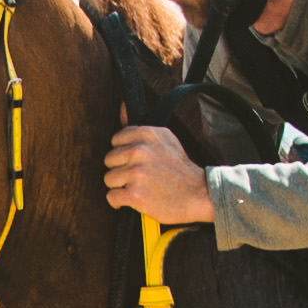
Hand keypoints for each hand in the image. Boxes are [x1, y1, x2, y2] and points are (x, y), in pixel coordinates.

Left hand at [99, 122, 215, 225]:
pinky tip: (136, 198)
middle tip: (140, 175)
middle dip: (121, 169)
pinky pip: (112, 197)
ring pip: (109, 178)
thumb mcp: (165, 139)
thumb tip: (122, 105)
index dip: (125, 153)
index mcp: (146, 134)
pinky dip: (120, 202)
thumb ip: (140, 127)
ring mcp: (137, 173)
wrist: (197, 194)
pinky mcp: (134, 194)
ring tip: (140, 186)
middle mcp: (140, 151)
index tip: (138, 161)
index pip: (116, 140)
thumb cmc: (179, 169)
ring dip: (121, 186)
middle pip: (109, 159)